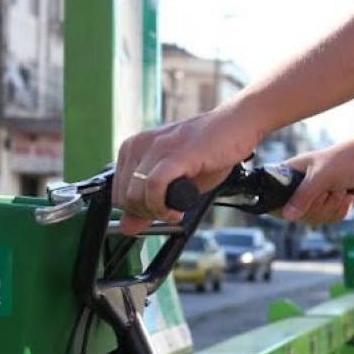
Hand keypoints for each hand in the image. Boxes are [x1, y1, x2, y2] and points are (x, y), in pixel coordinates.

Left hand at [114, 105, 259, 235]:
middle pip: (124, 197)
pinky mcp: (175, 153)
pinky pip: (154, 185)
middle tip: (168, 213)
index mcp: (134, 148)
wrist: (236, 126)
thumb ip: (148, 203)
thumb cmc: (208, 152)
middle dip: (146, 214)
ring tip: (174, 212)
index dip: (137, 211)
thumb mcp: (174, 181)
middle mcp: (140, 145)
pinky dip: (162, 206)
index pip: (117, 193)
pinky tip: (177, 210)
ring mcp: (156, 148)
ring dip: (155, 212)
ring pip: (135, 195)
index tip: (157, 212)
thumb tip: (128, 227)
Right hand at [281, 141, 353, 224]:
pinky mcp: (326, 206)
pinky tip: (347, 197)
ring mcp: (312, 198)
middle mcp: (298, 188)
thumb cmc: (341, 161)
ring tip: (340, 191)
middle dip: (318, 206)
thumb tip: (287, 217)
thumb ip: (304, 196)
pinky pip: (328, 220)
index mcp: (289, 175)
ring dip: (332, 207)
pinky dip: (340, 211)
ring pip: (314, 219)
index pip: (273, 197)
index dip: (281, 207)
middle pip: (297, 215)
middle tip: (328, 192)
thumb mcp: (321, 177)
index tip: (296, 207)